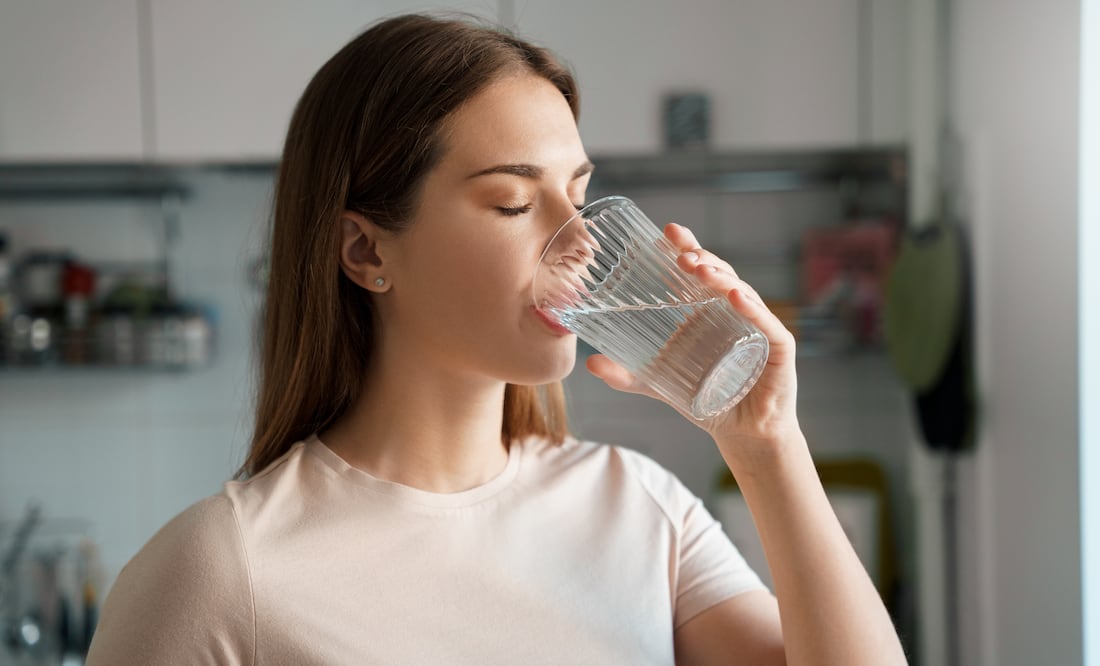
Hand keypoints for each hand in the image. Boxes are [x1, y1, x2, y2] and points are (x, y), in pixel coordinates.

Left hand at [585, 223, 800, 456]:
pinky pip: (768, 325)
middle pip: (721, 275)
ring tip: (701, 269)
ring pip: (743, 293)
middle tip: (680, 253)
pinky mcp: (778, 350)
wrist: (742, 432)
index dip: (686, 249)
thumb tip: (590, 363)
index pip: (699, 271)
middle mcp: (735, 312)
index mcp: (709, 311)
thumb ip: (626, 375)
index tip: (667, 232)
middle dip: (702, 258)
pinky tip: (736, 297)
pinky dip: (753, 309)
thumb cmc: (706, 399)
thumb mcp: (658, 384)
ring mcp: (759, 327)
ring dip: (722, 278)